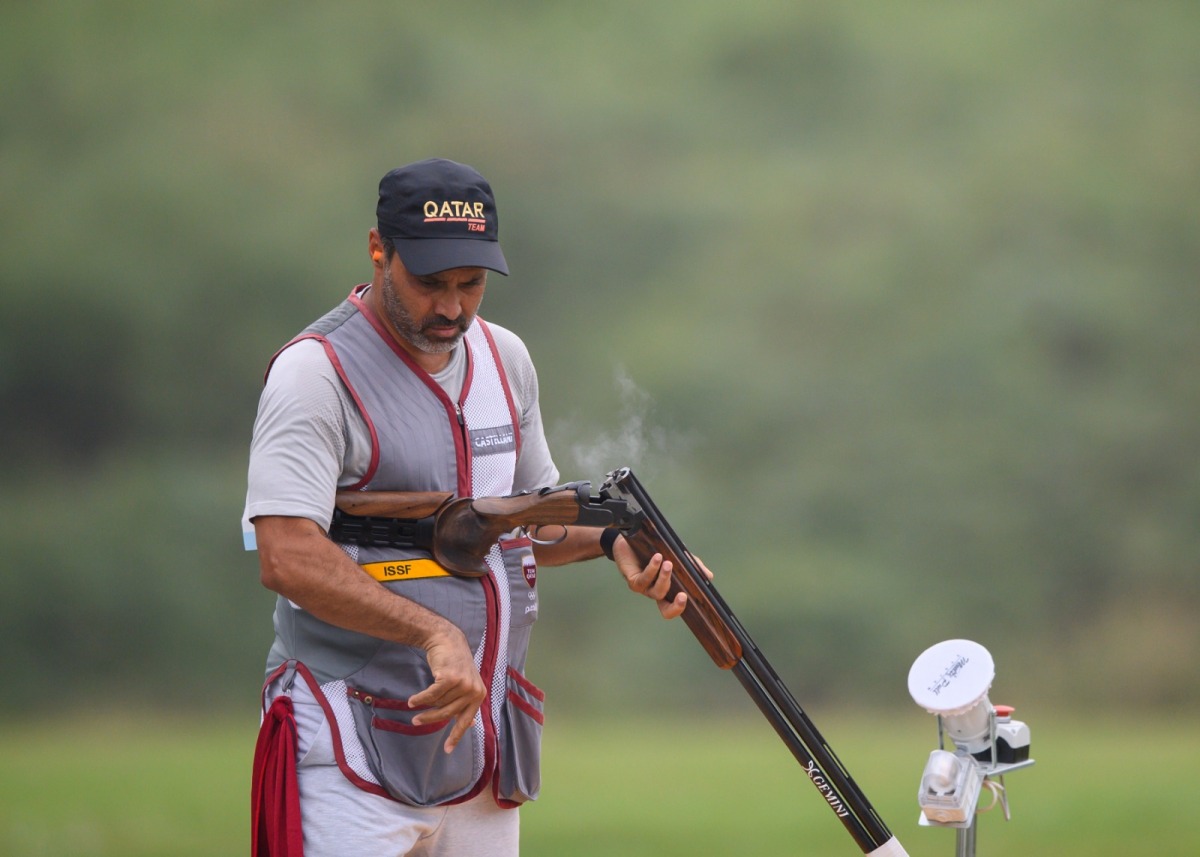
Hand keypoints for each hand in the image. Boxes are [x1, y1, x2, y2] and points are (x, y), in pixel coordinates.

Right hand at [408, 629, 486, 753]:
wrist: (448, 641)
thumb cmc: (455, 665)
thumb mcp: (466, 684)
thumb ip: (466, 703)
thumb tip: (470, 725)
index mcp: (479, 696)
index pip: (465, 721)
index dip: (455, 736)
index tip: (447, 751)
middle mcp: (473, 691)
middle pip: (447, 713)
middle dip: (430, 718)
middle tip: (416, 722)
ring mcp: (463, 685)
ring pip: (438, 703)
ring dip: (425, 703)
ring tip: (414, 704)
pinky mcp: (450, 678)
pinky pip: (431, 695)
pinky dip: (420, 698)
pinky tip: (412, 700)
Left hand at [612, 536, 712, 620]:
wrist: (629, 537)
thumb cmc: (654, 549)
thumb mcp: (678, 555)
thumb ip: (692, 565)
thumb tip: (709, 576)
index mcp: (666, 589)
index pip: (673, 607)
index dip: (679, 608)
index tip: (686, 598)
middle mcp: (654, 592)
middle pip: (665, 609)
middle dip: (675, 606)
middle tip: (683, 595)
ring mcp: (644, 588)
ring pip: (657, 592)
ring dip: (664, 578)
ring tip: (668, 563)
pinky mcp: (633, 579)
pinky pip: (644, 579)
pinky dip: (652, 569)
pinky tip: (657, 558)